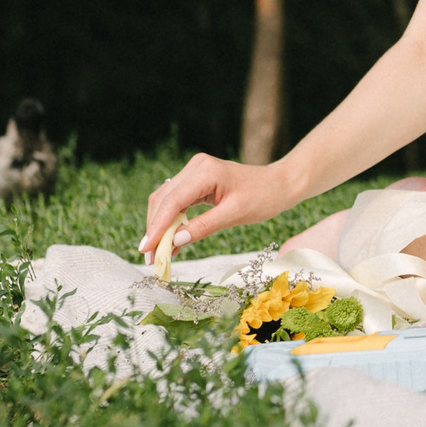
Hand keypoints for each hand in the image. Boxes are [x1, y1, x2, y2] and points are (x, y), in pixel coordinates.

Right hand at [138, 153, 297, 262]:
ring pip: (166, 201)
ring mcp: (195, 172)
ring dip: (160, 226)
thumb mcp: (235, 215)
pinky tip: (170, 242)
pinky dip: (171, 221)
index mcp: (205, 171)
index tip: (146, 249)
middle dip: (155, 229)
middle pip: (163, 200)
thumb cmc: (263, 197)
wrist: (279, 184)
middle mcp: (196, 167)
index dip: (156, 227)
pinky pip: (177, 201)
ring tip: (157, 254)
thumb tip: (175, 241)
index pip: (172, 201)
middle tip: (150, 259)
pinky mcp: (196, 180)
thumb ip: (203, 227)